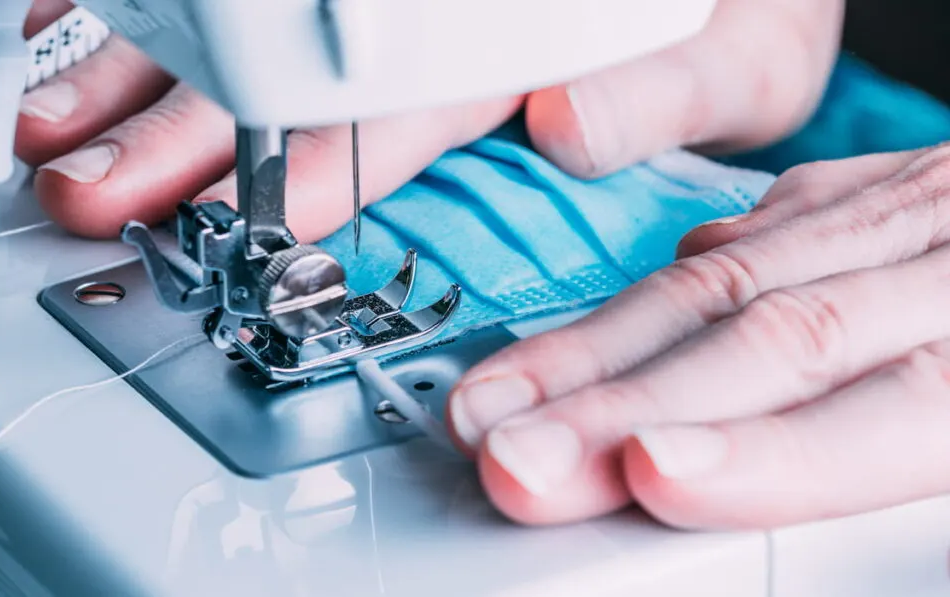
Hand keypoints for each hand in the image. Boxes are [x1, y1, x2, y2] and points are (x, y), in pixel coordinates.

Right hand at [18, 0, 842, 238]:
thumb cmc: (740, 9)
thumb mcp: (745, 57)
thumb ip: (665, 94)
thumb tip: (563, 126)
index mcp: (531, 33)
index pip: (403, 100)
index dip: (319, 161)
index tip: (249, 213)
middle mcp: (450, 5)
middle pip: (301, 69)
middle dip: (188, 130)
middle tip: (90, 182)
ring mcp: (407, 0)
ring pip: (261, 32)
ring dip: (148, 79)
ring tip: (62, 127)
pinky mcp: (392, 10)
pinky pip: (280, 15)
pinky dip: (168, 35)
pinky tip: (89, 46)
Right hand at [447, 144, 949, 528]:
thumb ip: (947, 464)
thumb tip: (804, 509)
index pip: (887, 401)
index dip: (765, 450)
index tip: (650, 479)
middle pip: (771, 336)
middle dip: (623, 403)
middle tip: (515, 456)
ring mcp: (911, 213)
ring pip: (731, 276)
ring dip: (603, 348)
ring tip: (506, 400)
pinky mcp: (881, 190)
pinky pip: (768, 224)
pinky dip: (677, 276)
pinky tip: (617, 314)